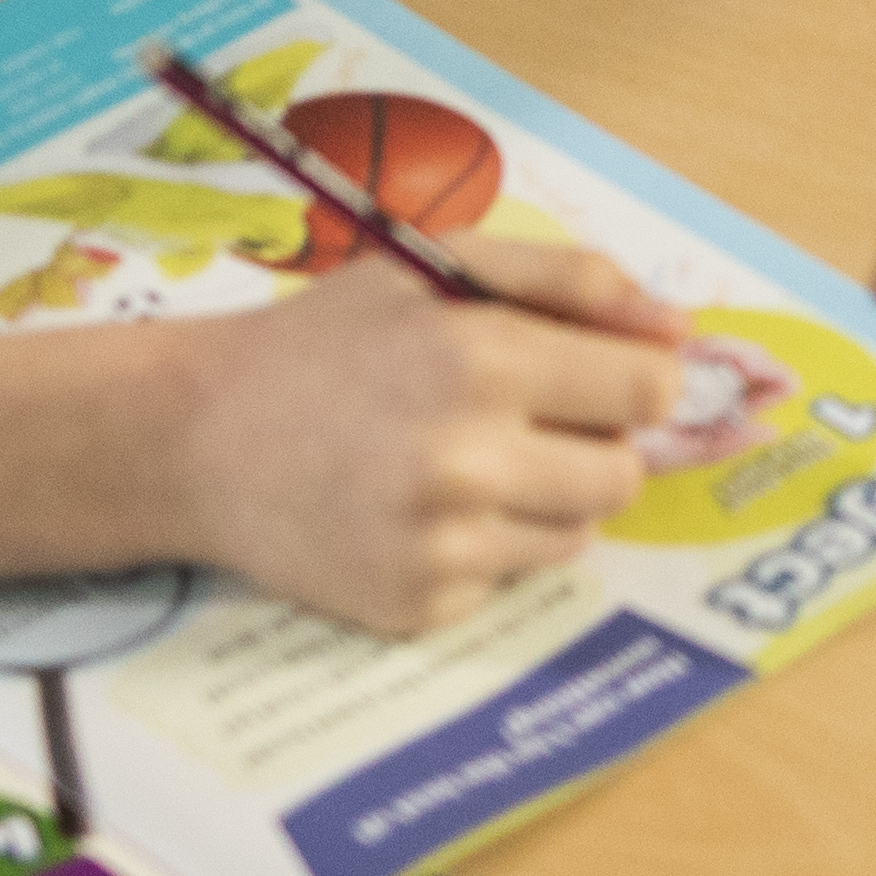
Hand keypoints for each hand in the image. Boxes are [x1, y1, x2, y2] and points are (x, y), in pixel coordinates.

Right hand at [177, 233, 689, 635]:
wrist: (195, 439)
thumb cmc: (328, 338)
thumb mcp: (441, 266)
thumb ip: (572, 280)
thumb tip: (680, 327)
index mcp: (484, 358)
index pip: (650, 388)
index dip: (635, 377)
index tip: (600, 375)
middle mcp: (467, 460)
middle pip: (625, 474)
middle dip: (595, 442)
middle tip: (527, 417)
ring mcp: (439, 547)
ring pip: (576, 534)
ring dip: (546, 497)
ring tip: (466, 460)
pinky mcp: (414, 608)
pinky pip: (508, 582)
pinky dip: (485, 549)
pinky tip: (418, 511)